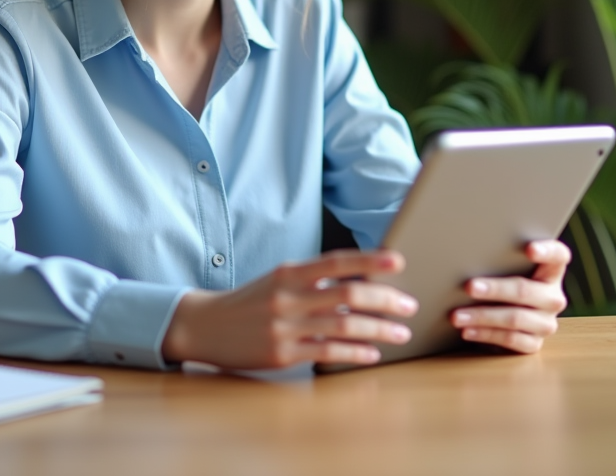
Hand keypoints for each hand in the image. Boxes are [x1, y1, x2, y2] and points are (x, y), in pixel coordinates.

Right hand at [161, 249, 418, 369]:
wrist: (205, 326)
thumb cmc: (250, 301)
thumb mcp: (278, 280)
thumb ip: (313, 280)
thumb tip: (361, 281)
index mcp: (289, 273)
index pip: (337, 262)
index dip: (370, 259)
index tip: (399, 260)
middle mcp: (289, 297)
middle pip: (349, 295)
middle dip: (386, 300)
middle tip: (409, 305)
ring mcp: (285, 327)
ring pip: (344, 326)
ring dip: (379, 329)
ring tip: (402, 333)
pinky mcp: (282, 355)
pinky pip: (328, 353)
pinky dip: (355, 353)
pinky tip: (373, 353)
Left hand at [451, 239, 569, 353]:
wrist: (503, 320)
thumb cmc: (501, 285)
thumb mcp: (505, 270)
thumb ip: (499, 261)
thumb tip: (466, 255)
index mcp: (551, 272)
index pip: (558, 256)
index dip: (547, 251)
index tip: (529, 248)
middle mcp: (553, 297)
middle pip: (525, 290)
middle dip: (495, 289)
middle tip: (469, 287)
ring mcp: (546, 323)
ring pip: (514, 318)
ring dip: (482, 316)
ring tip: (457, 315)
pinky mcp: (535, 344)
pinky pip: (510, 339)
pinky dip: (486, 335)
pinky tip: (468, 331)